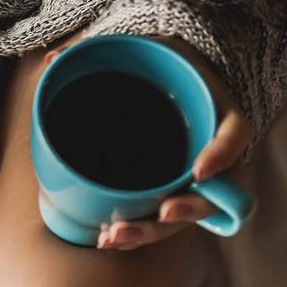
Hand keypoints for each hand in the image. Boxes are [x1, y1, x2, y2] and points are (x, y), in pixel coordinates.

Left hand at [42, 39, 251, 251]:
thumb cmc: (157, 67)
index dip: (222, 155)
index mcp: (216, 114)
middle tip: (163, 212)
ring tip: (114, 236)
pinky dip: (134, 233)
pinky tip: (104, 237)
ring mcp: (189, 180)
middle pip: (212, 192)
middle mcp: (209, 153)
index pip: (234, 135)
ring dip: (150, 230)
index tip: (199, 171)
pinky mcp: (167, 194)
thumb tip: (52, 59)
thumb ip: (101, 52)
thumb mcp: (143, 49)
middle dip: (187, 209)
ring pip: (182, 216)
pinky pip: (158, 221)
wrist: (162, 81)